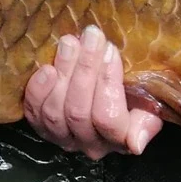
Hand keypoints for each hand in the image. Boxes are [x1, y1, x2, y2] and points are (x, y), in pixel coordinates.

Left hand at [23, 26, 163, 159]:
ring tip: (70, 43)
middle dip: (85, 69)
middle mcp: (88, 144)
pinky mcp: (40, 126)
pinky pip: (34, 111)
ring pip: (56, 111)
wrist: (104, 96)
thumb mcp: (147, 108)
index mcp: (119, 140)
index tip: (110, 50)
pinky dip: (38, 90)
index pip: (109, 119)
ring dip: (63, 72)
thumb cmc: (130, 98)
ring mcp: (62, 137)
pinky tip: (47, 68)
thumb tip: (136, 144)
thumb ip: (146, 122)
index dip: (108, 83)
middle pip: (79, 112)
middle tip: (90, 37)